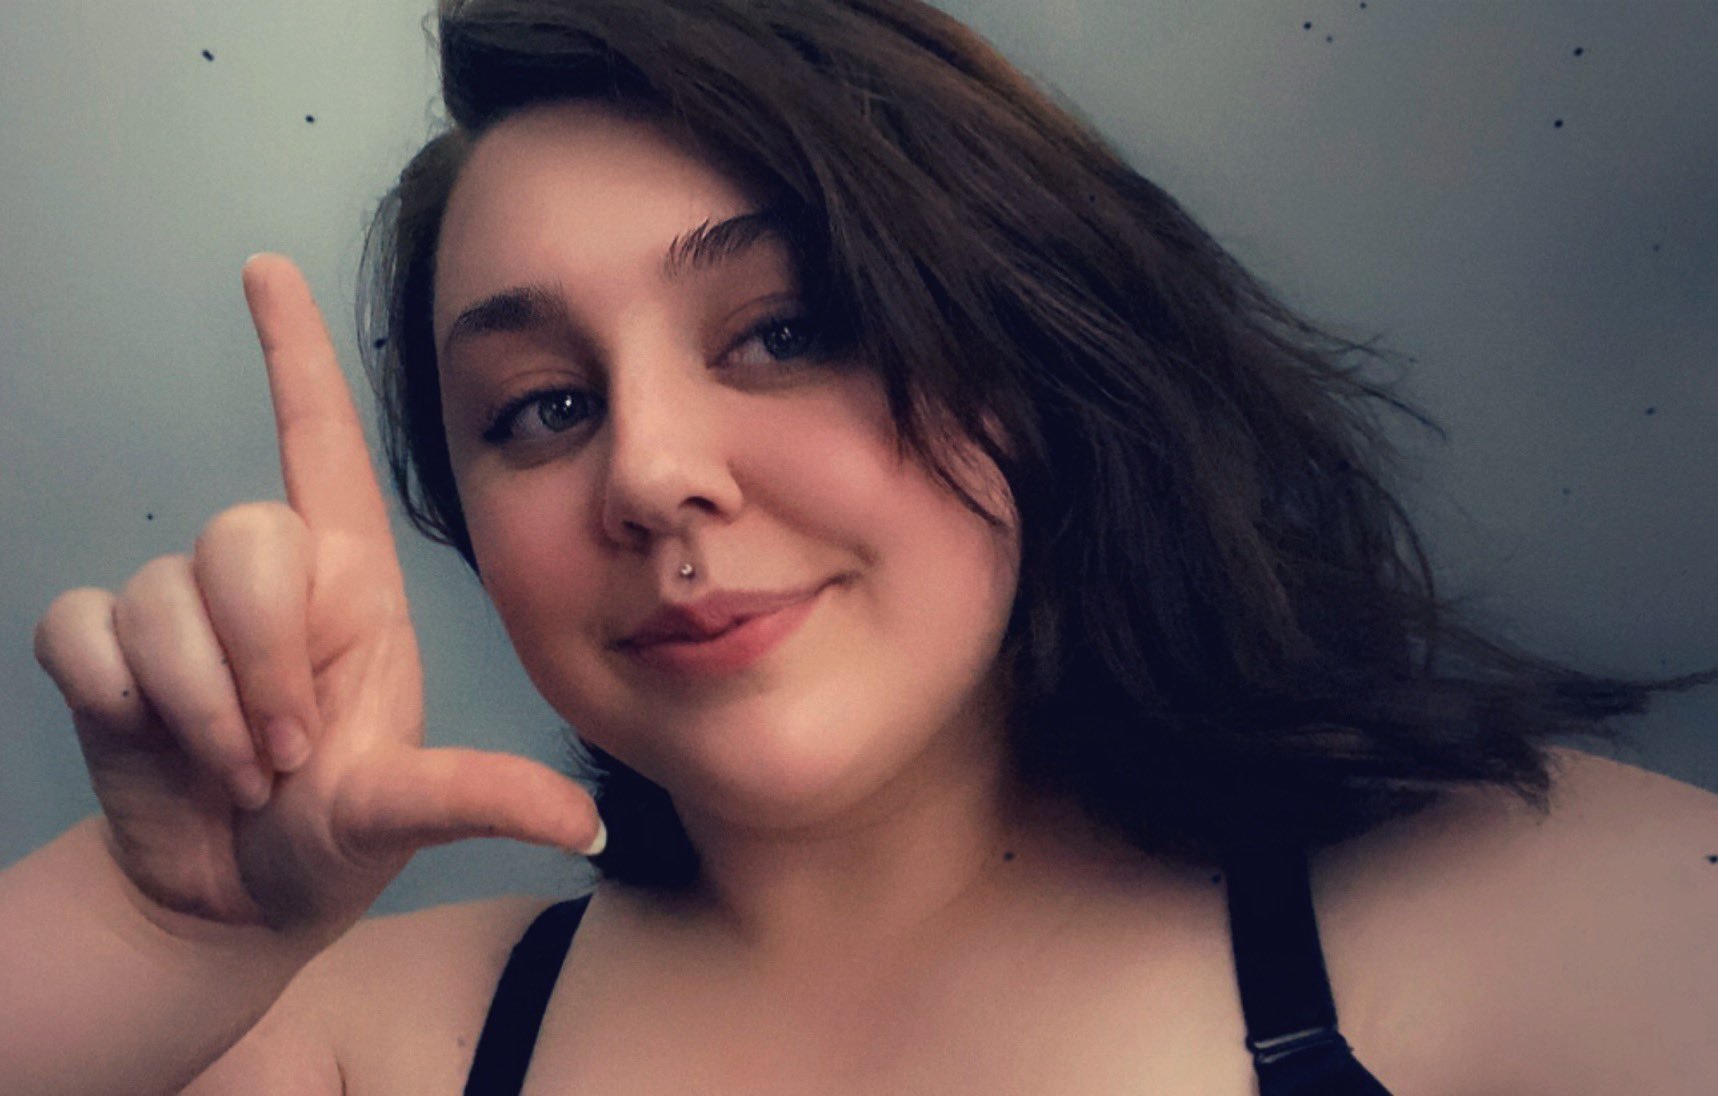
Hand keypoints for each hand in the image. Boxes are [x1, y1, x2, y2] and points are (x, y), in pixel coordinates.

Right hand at [32, 254, 601, 941]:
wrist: (232, 900)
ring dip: (199, 705)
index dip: (296, 355)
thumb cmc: (332, 838)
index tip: (266, 269)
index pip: (320, 442)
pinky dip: (118, 704)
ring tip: (238, 769)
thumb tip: (589, 826)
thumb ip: (483, 801)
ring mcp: (180, 612)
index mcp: (354, 585)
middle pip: (241, 535)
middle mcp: (270, 579)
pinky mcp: (103, 654)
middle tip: (285, 754)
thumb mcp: (407, 813)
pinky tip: (156, 746)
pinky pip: (78, 630)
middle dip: (260, 660)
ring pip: (156, 596)